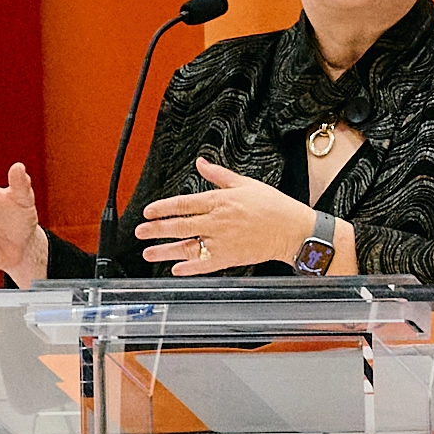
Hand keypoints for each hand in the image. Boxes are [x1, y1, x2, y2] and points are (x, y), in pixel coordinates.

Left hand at [136, 157, 313, 275]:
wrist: (292, 230)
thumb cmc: (272, 206)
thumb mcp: (245, 183)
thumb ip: (218, 175)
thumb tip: (201, 163)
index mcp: (219, 201)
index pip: (183, 204)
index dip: (162, 208)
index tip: (148, 212)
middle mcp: (217, 221)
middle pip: (179, 226)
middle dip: (156, 229)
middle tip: (140, 232)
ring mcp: (222, 241)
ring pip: (187, 246)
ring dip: (166, 251)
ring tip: (149, 253)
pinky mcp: (230, 258)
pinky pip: (205, 264)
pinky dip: (189, 268)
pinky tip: (175, 270)